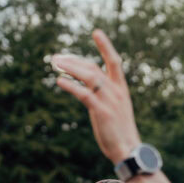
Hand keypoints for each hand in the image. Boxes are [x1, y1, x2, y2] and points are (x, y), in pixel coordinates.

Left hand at [53, 30, 139, 163]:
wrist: (129, 150)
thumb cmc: (120, 132)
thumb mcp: (115, 109)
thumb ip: (104, 95)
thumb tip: (88, 85)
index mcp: (121, 90)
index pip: (114, 62)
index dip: (105, 46)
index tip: (96, 32)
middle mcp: (116, 92)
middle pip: (93, 68)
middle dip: (73, 60)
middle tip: (55, 58)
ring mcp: (110, 101)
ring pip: (88, 76)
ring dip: (70, 68)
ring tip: (55, 64)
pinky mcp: (102, 111)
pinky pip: (84, 94)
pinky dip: (71, 85)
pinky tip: (60, 81)